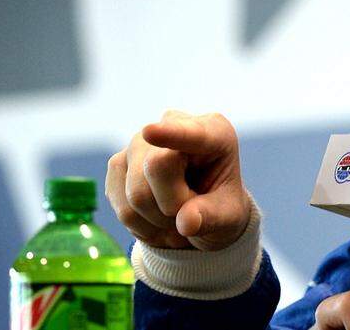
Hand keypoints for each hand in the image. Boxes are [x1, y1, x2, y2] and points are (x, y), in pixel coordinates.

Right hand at [105, 110, 250, 250]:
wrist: (198, 212)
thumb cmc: (220, 206)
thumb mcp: (230, 215)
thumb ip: (212, 216)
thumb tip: (186, 223)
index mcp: (215, 131)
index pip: (191, 133)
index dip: (171, 133)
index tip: (150, 132)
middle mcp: (173, 124)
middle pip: (155, 168)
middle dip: (173, 205)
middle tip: (192, 213)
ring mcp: (140, 142)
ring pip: (136, 193)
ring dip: (158, 219)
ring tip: (176, 215)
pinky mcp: (118, 163)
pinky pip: (122, 207)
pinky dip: (141, 224)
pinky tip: (156, 217)